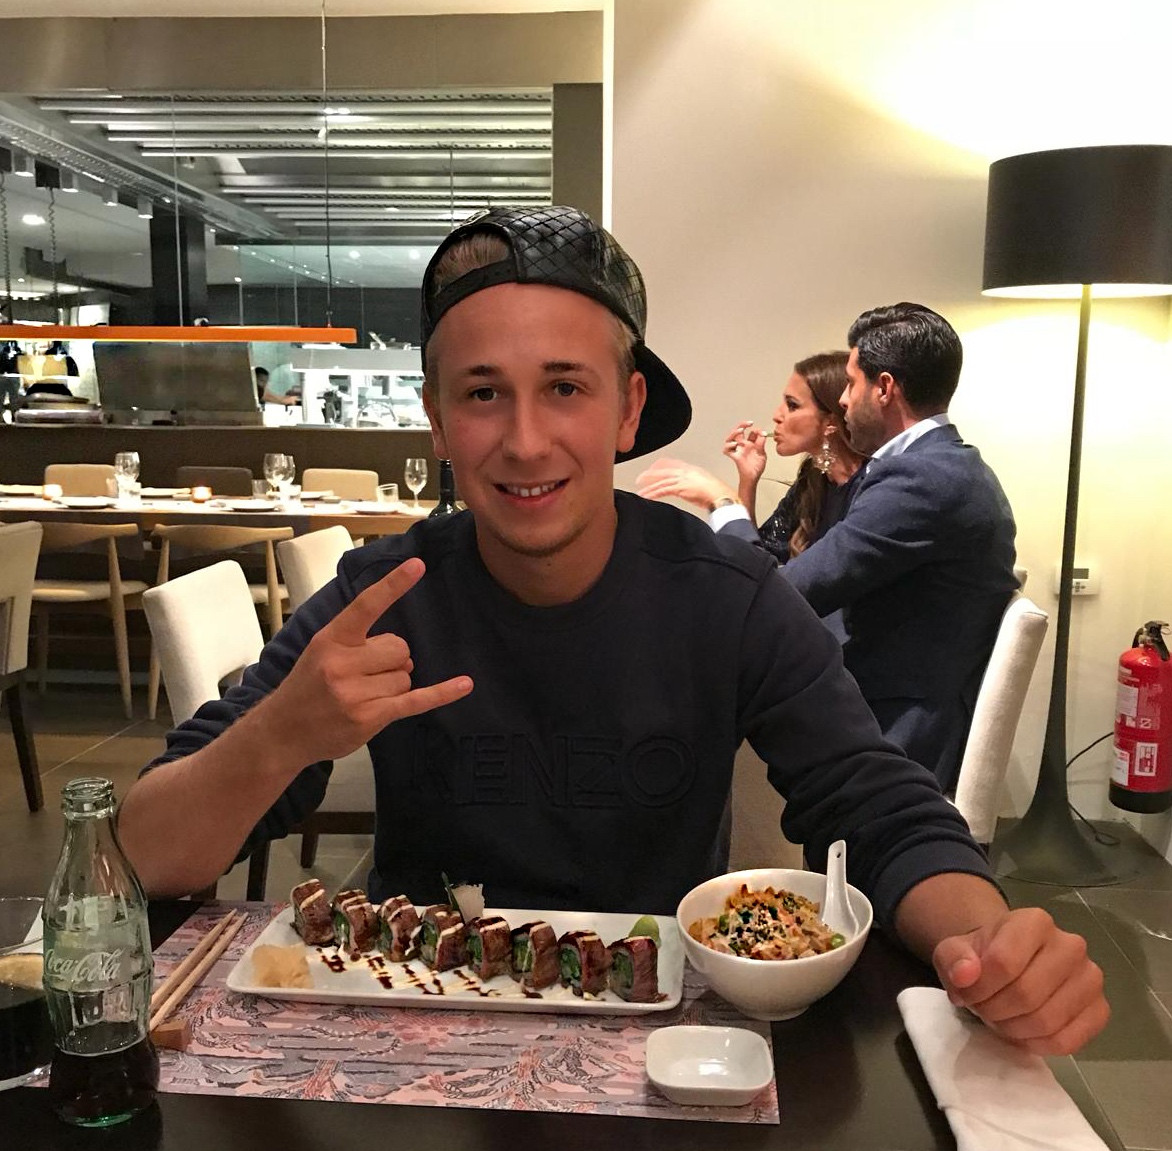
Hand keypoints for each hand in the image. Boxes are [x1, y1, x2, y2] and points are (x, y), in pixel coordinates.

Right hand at [259, 557, 471, 763]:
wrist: (283, 732)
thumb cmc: (308, 686)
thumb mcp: (322, 652)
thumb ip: (358, 642)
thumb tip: (402, 651)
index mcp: (331, 639)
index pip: (367, 605)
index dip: (393, 584)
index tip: (418, 565)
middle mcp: (341, 664)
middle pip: (399, 648)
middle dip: (391, 661)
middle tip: (363, 676)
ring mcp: (355, 693)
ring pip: (405, 677)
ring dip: (393, 686)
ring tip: (362, 696)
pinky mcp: (370, 718)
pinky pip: (416, 700)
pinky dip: (442, 692)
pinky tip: (465, 684)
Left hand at [635, 457, 736, 510]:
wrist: (721, 496)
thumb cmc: (718, 493)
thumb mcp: (705, 484)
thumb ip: (695, 484)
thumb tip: (689, 489)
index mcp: (691, 469)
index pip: (672, 463)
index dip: (660, 465)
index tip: (652, 468)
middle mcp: (686, 471)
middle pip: (663, 470)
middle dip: (650, 474)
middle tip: (640, 479)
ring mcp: (683, 479)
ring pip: (661, 481)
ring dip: (649, 486)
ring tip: (640, 491)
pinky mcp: (681, 488)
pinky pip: (663, 490)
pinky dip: (653, 494)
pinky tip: (647, 497)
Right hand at [721, 421, 768, 484]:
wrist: (754, 477)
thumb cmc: (757, 467)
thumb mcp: (762, 452)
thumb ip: (761, 443)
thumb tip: (762, 433)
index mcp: (750, 444)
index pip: (751, 432)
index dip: (756, 430)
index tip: (762, 432)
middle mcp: (743, 446)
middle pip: (738, 432)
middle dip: (742, 425)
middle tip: (749, 423)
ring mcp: (738, 450)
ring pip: (730, 438)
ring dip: (734, 432)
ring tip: (740, 430)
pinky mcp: (735, 456)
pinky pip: (727, 450)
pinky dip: (729, 446)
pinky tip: (735, 444)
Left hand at [932, 906, 1107, 1055]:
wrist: (1009, 962)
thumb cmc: (983, 955)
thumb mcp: (955, 950)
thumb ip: (953, 958)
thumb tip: (965, 975)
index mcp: (1034, 922)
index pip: (1004, 962)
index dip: (978, 987)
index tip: (966, 992)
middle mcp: (1071, 945)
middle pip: (1026, 994)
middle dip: (994, 1010)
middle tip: (983, 1009)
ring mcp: (1090, 978)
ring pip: (1047, 1021)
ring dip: (1013, 1029)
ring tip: (1000, 1018)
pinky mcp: (1100, 1010)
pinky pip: (1068, 1041)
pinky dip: (1038, 1045)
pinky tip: (1022, 1032)